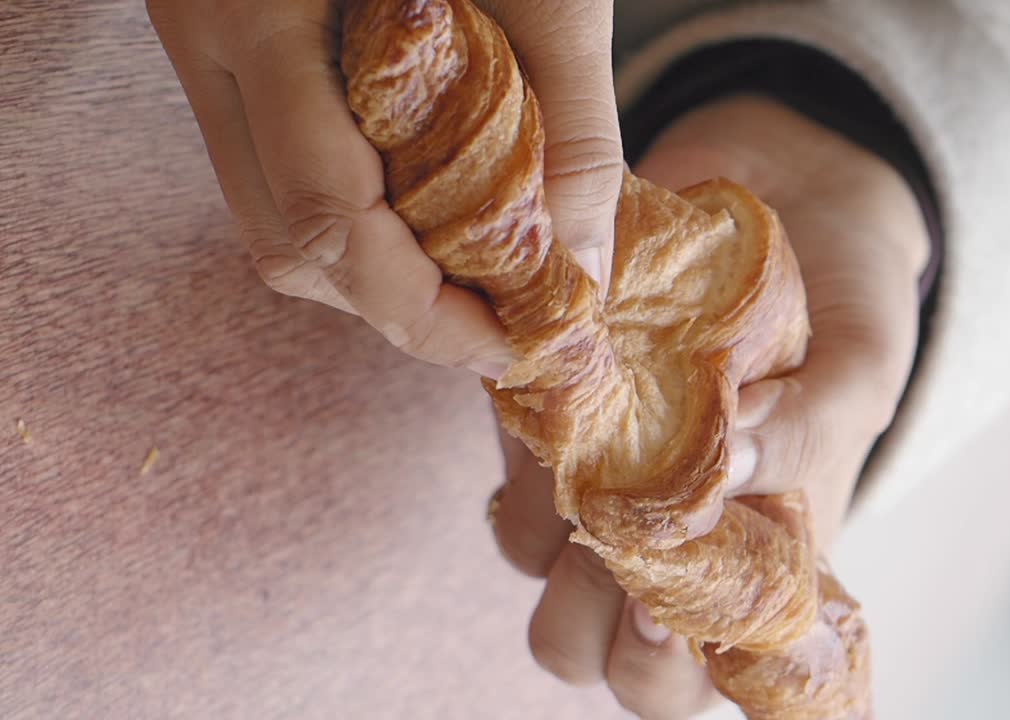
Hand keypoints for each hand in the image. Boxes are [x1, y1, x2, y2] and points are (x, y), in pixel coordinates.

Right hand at [147, 0, 622, 376]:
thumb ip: (570, 127)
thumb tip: (582, 271)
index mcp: (261, 9)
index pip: (329, 219)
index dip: (425, 312)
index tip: (518, 340)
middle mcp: (205, 36)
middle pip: (287, 247)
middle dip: (402, 312)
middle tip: (503, 327)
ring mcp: (199, 44)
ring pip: (270, 227)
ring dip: (376, 277)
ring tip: (475, 284)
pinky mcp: (225, 49)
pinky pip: (273, 178)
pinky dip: (356, 224)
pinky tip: (428, 220)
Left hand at [489, 95, 928, 717]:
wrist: (800, 202)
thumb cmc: (847, 309)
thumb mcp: (857, 370)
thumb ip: (809, 429)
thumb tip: (722, 466)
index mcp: (750, 566)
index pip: (689, 680)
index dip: (663, 664)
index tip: (662, 604)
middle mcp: (664, 540)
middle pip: (581, 645)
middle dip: (589, 607)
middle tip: (625, 518)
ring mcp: (597, 479)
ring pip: (529, 557)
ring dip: (554, 509)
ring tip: (605, 427)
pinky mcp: (551, 412)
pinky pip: (506, 455)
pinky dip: (529, 428)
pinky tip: (574, 377)